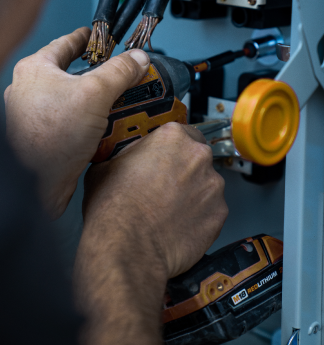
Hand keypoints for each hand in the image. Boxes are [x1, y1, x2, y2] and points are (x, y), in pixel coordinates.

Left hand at [4, 27, 149, 218]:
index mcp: (36, 69)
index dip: (88, 38)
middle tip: (123, 73)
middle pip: (75, 73)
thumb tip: (136, 59)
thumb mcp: (94, 93)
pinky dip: (95, 122)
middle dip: (102, 75)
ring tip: (123, 102)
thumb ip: (119, 71)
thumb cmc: (48, 139)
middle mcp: (33, 90)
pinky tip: (110, 127)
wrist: (38, 184)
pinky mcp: (49, 135)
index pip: (66, 42)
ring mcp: (39, 114)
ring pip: (78, 99)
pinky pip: (77, 121)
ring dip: (102, 102)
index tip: (100, 37)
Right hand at [74, 124, 227, 344]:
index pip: (183, 132)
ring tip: (169, 209)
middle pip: (197, 157)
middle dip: (183, 169)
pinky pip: (212, 210)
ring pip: (206, 184)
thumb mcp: (107, 164)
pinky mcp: (220, 213)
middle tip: (164, 186)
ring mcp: (213, 185)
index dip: (172, 148)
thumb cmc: (115, 209)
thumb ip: (128, 152)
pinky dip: (200, 216)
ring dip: (193, 193)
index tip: (166, 158)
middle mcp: (198, 156)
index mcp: (172, 137)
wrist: (127, 247)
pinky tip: (179, 223)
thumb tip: (126, 155)